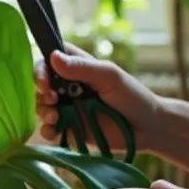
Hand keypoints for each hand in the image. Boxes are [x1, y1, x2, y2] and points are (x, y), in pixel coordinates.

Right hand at [35, 44, 161, 151]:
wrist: (147, 128)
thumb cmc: (132, 95)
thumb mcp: (108, 76)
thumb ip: (81, 67)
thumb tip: (52, 57)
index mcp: (77, 67)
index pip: (49, 60)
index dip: (41, 68)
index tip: (44, 80)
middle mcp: (69, 86)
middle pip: (41, 84)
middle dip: (40, 92)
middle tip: (51, 99)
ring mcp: (68, 108)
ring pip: (43, 107)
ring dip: (43, 111)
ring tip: (55, 117)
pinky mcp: (70, 129)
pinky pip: (51, 129)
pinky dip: (47, 130)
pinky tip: (53, 131)